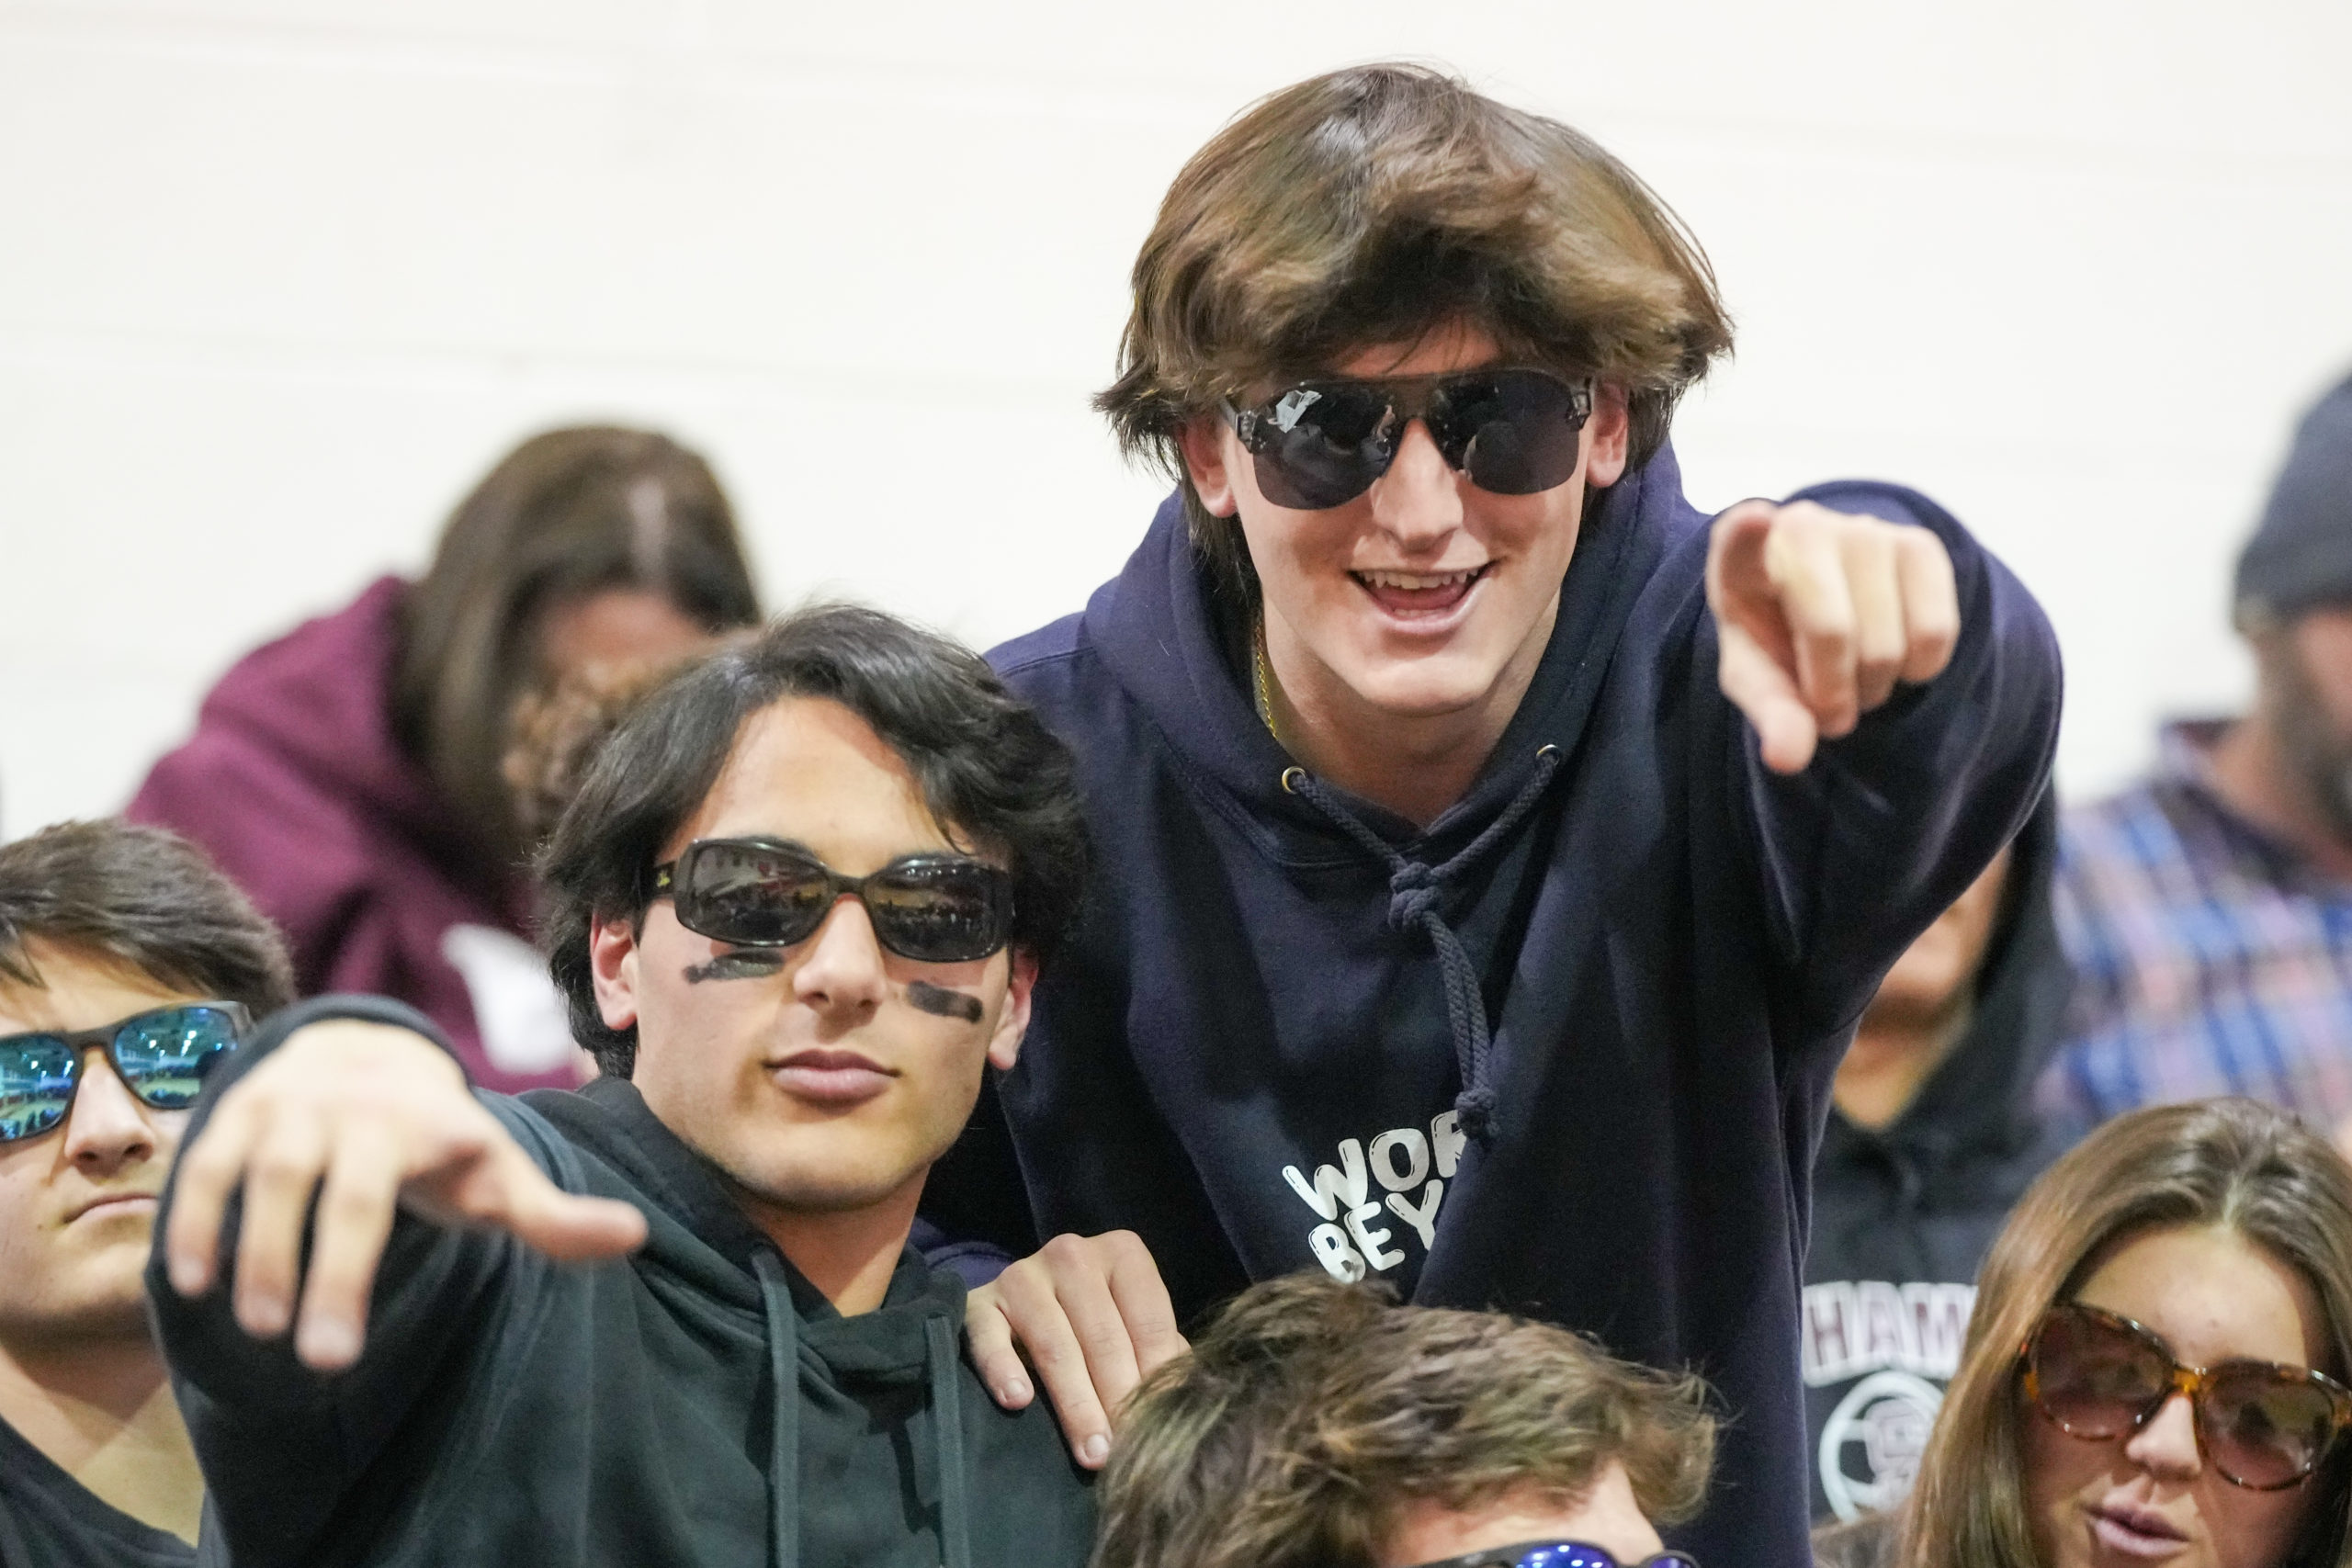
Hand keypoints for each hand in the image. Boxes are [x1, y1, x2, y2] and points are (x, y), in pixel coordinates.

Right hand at [163, 1019, 646, 1371]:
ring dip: (250, 1252)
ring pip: (260, 1175)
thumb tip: (637, 1238)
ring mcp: (291, 1105)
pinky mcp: (239, 1110)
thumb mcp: (500, 1175)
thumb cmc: (441, 1140)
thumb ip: (554, 1218)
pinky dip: (192, 1219)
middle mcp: (351, 1107)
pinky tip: (192, 1283)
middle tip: (314, 1359)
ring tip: (256, 1327)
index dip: (353, 1273)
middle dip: (314, 1276)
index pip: (379, 1202)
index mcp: (421, 1125)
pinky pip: (206, 1164)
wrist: (367, 1053)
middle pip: (322, 1193)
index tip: (338, 1354)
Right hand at [965, 1230, 1185, 1468]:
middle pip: (1102, 1334)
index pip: (1148, 1317)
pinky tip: (1019, 1402)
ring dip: (1075, 1402)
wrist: (1021, 1307)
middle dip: (1117, 1397)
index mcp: (1121, 1253)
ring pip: (1053, 1343)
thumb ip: (1163, 1354)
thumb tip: (1188, 1396)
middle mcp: (1072, 1254)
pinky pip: (988, 1337)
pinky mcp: (978, 1303)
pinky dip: (1003, 1369)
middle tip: (1125, 1451)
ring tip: (1090, 1450)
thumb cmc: (1097, 1323)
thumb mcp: (1135, 1327)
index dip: (1157, 1374)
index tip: (1161, 1425)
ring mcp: (1022, 1275)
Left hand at [1706, 499, 1960, 772]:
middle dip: (1832, 693)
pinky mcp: (1920, 545)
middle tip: (1825, 700)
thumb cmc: (1776, 638)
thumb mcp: (1758, 677)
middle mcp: (1804, 527)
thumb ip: (1770, 713)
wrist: (1827, 603)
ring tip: (1854, 673)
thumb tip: (1789, 757)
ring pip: (1888, 645)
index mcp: (1739, 557)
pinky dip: (1918, 669)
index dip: (1749, 531)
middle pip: (1833, 634)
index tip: (1755, 519)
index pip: (1740, 537)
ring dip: (1873, 685)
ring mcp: (1866, 530)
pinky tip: (1893, 654)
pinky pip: (1936, 633)